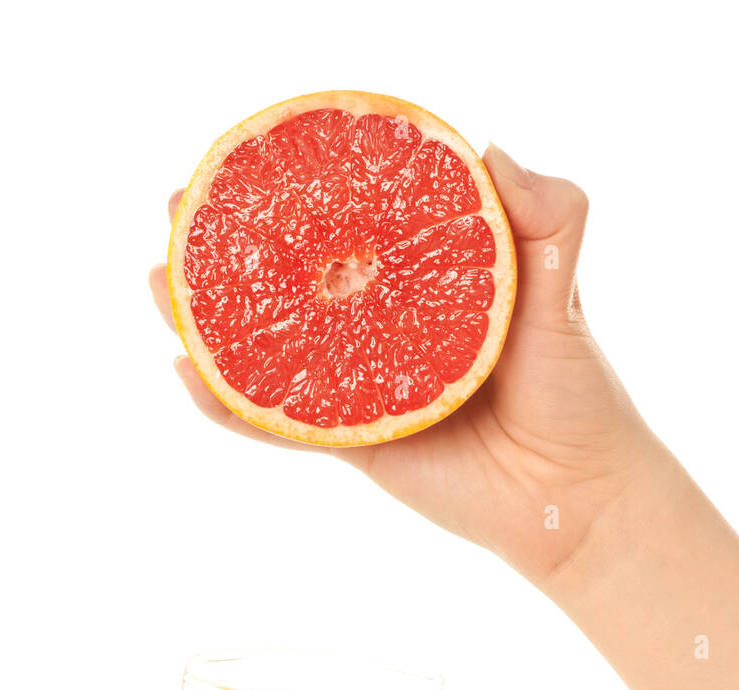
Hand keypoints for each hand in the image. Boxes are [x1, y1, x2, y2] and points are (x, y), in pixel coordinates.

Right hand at [149, 147, 669, 590]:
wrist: (577, 495)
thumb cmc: (577, 393)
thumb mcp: (565, 288)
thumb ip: (548, 213)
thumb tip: (489, 146)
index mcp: (427, 281)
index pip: (350, 226)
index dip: (297, 194)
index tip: (248, 160)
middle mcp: (386, 329)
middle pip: (293, 282)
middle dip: (229, 248)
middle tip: (179, 209)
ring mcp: (363, 388)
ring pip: (271, 350)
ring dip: (209, 320)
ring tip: (161, 282)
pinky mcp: (355, 447)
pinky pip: (282, 426)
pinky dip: (233, 406)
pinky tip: (190, 375)